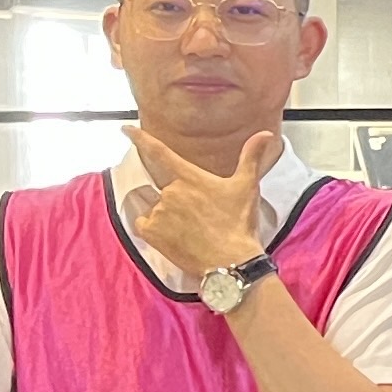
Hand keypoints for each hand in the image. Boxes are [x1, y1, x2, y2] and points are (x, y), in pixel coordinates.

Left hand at [124, 131, 275, 282]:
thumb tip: (265, 133)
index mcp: (190, 177)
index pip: (159, 152)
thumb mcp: (247, 187)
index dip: (140, 138)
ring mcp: (159, 212)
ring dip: (169, 214)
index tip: (126, 130)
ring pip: (157, 207)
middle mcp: (170, 191)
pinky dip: (154, 228)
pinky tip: (173, 235)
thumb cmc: (238, 223)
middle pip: (166, 188)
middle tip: (201, 216)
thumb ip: (251, 156)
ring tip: (191, 229)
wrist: (230, 261)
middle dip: (180, 199)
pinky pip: (143, 223)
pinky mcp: (151, 232)